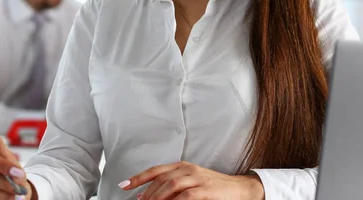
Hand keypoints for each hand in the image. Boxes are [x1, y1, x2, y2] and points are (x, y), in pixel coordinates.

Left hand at [119, 161, 264, 199]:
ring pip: (171, 185)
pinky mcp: (205, 189)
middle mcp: (188, 169)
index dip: (138, 178)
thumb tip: (147, 196)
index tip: (124, 186)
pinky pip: (185, 196)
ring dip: (157, 197)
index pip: (156, 170)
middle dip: (147, 192)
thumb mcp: (191, 183)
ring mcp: (197, 178)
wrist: (239, 189)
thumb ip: (172, 188)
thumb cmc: (213, 188)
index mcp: (183, 166)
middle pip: (161, 179)